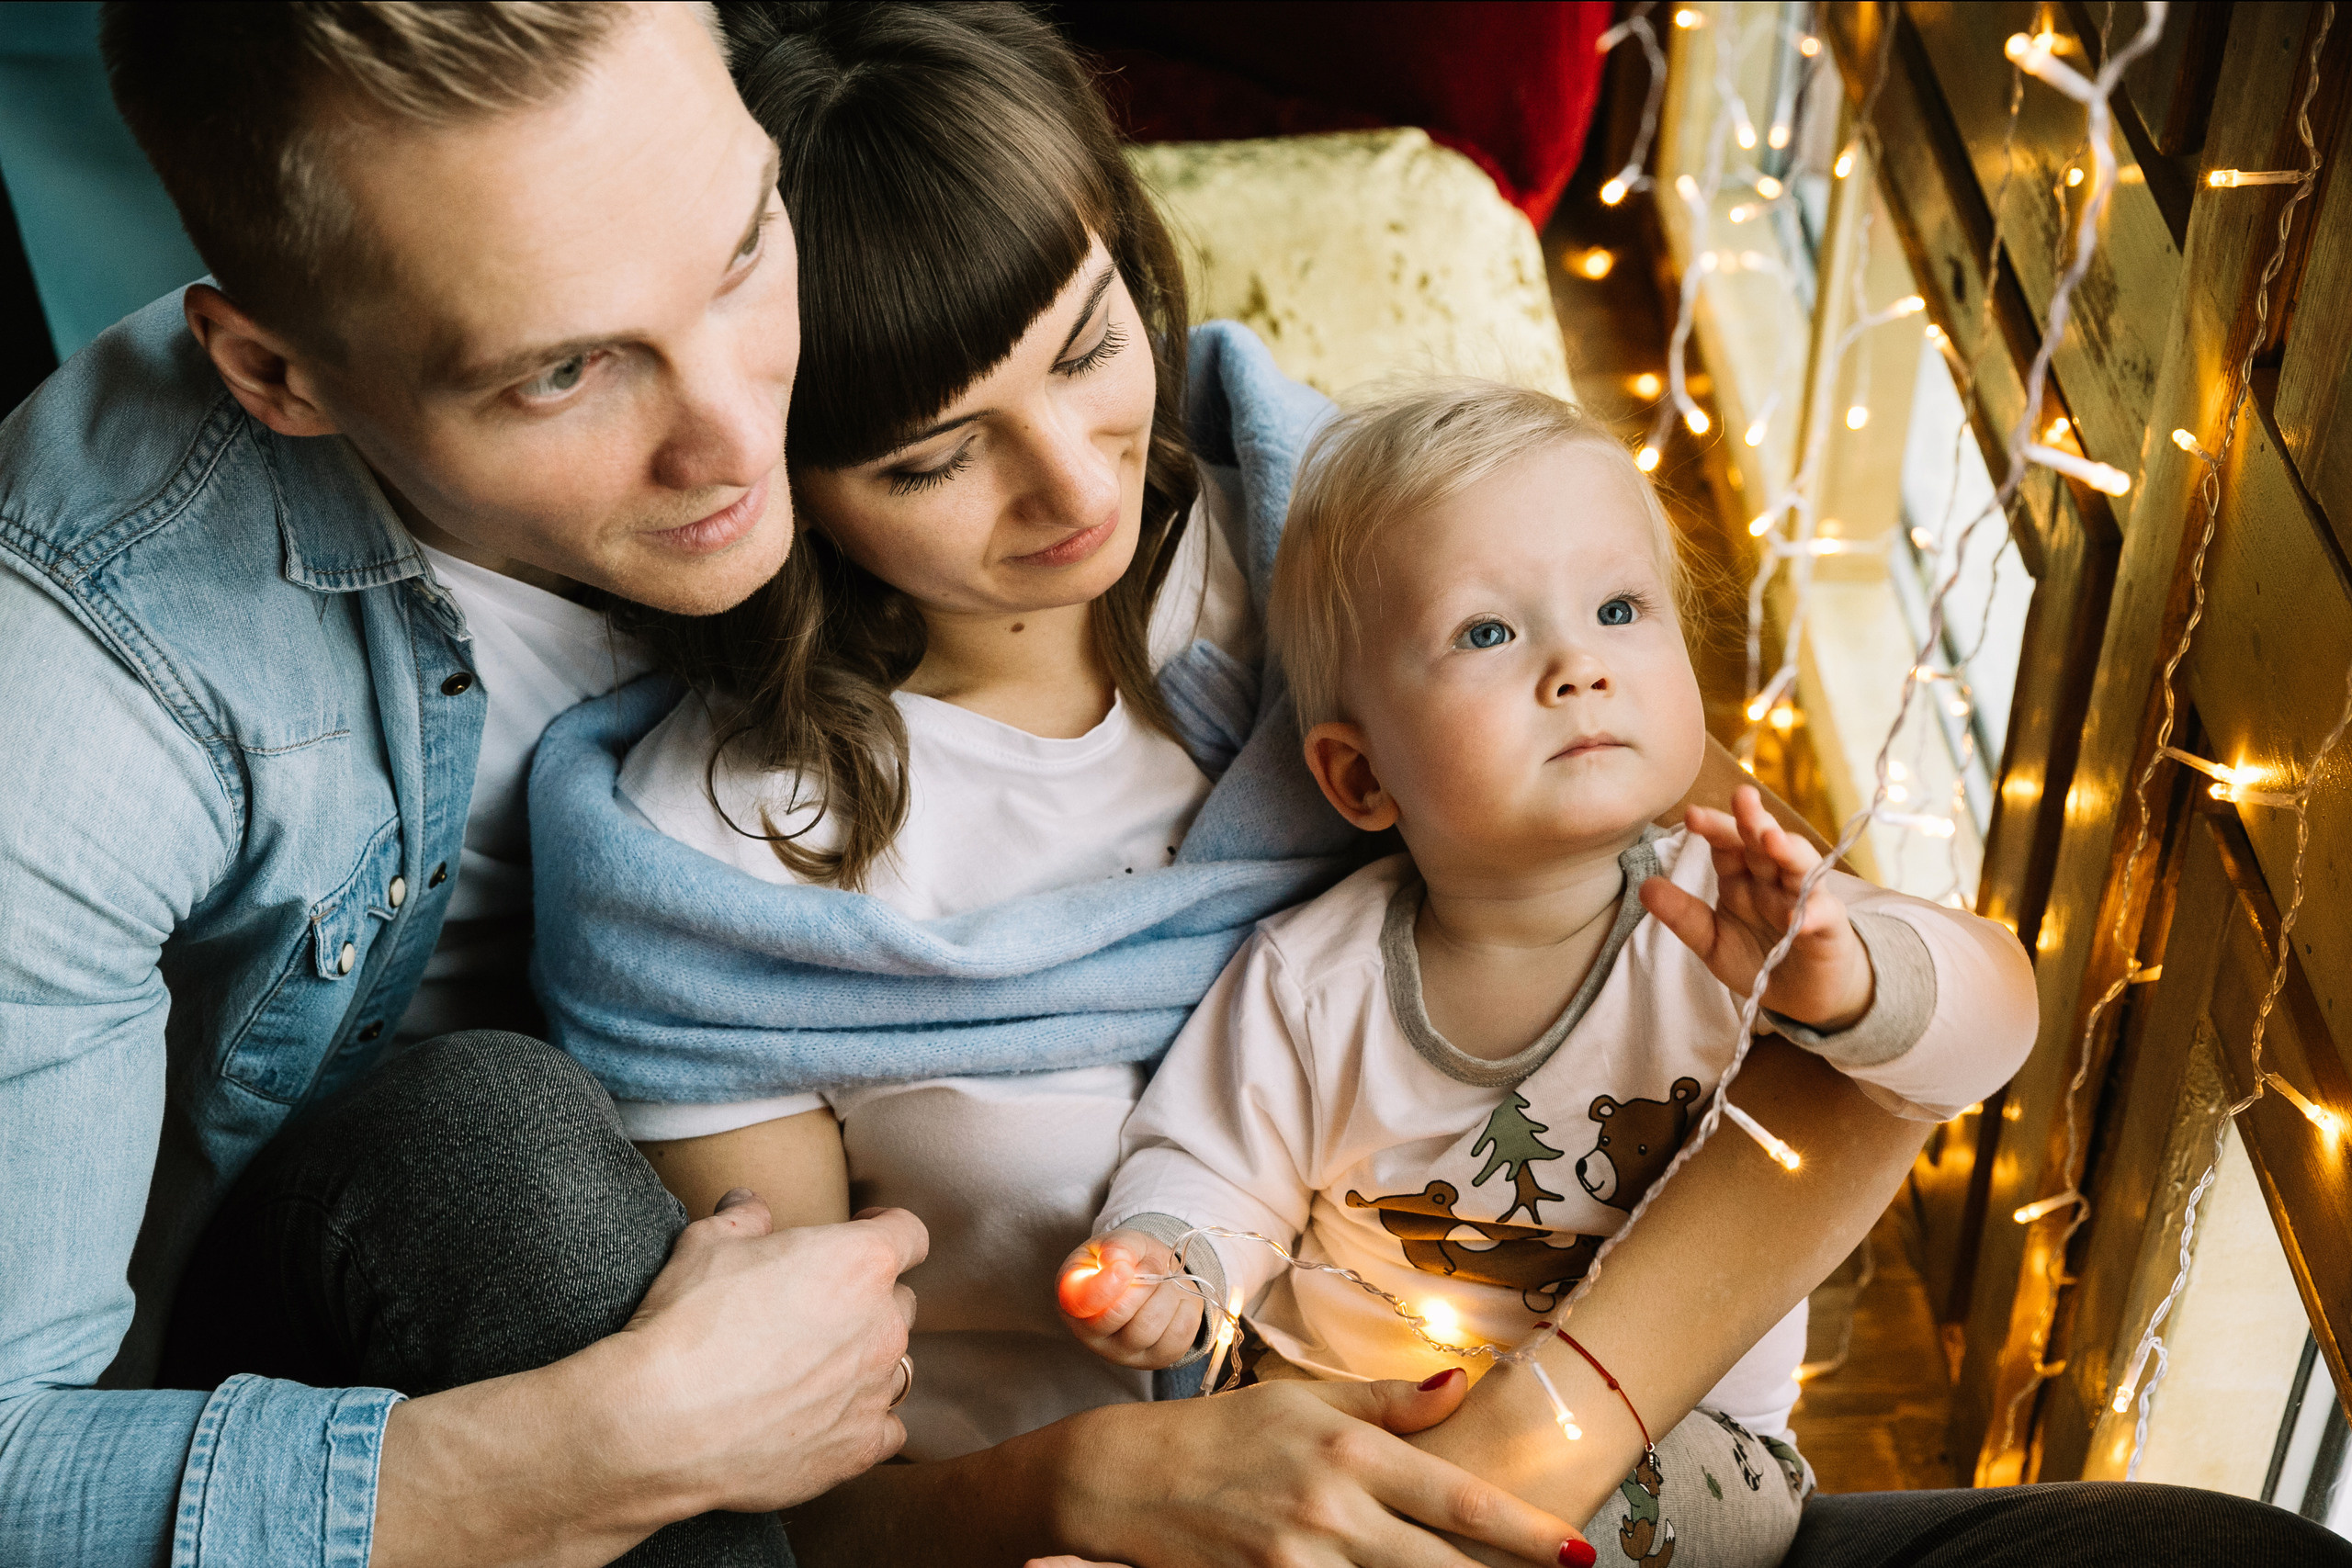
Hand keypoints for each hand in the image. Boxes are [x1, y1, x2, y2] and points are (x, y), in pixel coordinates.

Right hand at [601, 1191, 926, 1514]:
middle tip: (818, 1310)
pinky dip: (862, 1421)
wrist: (661, 1421)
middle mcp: (883, 1325)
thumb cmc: (687, 1323)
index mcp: (860, 1263)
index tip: (863, 1235)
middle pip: (900, 1302)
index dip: (886, 1229)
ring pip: (894, 1365)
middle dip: (868, 1300)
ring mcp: (875, 1390)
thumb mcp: (707, 1243)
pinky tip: (824, 1418)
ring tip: (814, 1369)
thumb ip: (742, 1217)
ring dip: (865, 1362)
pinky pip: (886, 1427)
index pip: (909, 1234)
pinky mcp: (860, 1447)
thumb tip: (748, 1205)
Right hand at [1052, 1375, 1588, 1566]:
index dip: (1528, 1534)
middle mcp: (1332, 1511)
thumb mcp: (1305, 1404)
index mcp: (1350, 1454)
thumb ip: (1388, 1402)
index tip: (1580, 1553)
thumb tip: (1462, 1383)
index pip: (1460, 1501)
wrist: (1126, 1480)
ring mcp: (1300, 1563)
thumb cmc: (1224, 1434)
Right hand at [1055, 1231, 1202, 1368]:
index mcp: (1072, 1298)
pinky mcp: (1154, 1360)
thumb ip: (1118, 1246)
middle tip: (1152, 1265)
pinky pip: (1178, 1336)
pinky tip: (1175, 1301)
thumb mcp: (1120, 1242)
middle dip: (1144, 1283)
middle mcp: (1090, 1335)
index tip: (1125, 1268)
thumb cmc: (1129, 1260)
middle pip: (1119, 1314)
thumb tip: (1117, 1260)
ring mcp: (1121, 1353)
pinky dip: (1184, 1309)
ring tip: (1165, 1281)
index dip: (1105, 1286)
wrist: (1156, 1277)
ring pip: (1150, 1327)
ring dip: (1167, 1294)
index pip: (1081, 1303)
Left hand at [1641, 784, 1873, 1031]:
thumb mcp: (1711, 939)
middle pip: (1764, 842)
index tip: (1692, 816)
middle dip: (1753, 819)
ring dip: (1787, 852)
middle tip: (1743, 798)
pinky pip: (1822, 915)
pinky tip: (1799, 915)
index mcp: (1740, 877)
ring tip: (1771, 839)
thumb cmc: (1759, 956)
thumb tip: (1645, 887)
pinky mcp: (1829, 928)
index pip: (1727, 843)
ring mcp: (1804, 900)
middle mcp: (1772, 880)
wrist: (1802, 996)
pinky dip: (1812, 914)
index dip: (1714, 827)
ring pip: (1799, 867)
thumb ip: (1683, 915)